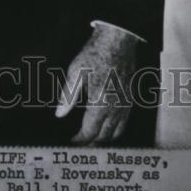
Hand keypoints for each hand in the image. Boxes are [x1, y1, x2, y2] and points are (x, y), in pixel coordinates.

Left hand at [55, 23, 137, 144]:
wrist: (118, 41)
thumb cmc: (95, 55)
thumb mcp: (76, 72)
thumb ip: (68, 96)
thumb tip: (59, 114)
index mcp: (100, 103)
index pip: (89, 132)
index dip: (79, 141)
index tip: (70, 144)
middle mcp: (116, 109)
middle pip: (104, 137)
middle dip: (91, 145)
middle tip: (80, 149)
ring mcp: (126, 105)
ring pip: (116, 133)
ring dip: (104, 140)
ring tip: (92, 144)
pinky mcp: (131, 100)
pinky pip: (124, 123)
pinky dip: (115, 132)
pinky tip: (108, 129)